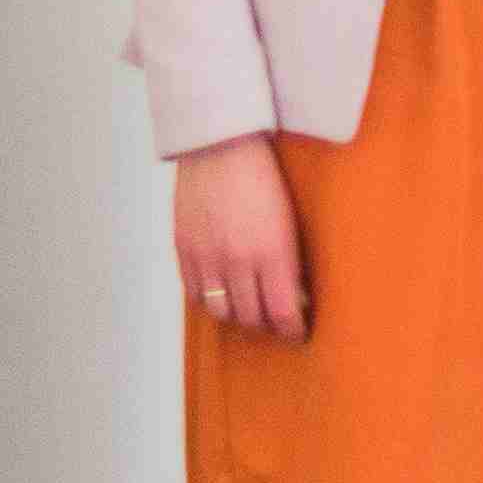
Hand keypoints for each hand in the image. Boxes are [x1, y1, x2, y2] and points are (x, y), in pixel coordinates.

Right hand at [171, 137, 307, 340]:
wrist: (222, 148)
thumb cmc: (264, 178)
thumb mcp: (290, 221)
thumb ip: (290, 261)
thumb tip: (296, 296)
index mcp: (272, 251)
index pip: (282, 311)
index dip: (291, 330)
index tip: (298, 334)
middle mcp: (237, 260)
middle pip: (251, 317)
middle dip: (267, 326)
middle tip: (276, 325)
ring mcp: (207, 256)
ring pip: (221, 312)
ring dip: (238, 318)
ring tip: (250, 314)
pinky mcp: (184, 250)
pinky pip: (194, 295)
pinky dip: (209, 303)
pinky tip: (222, 297)